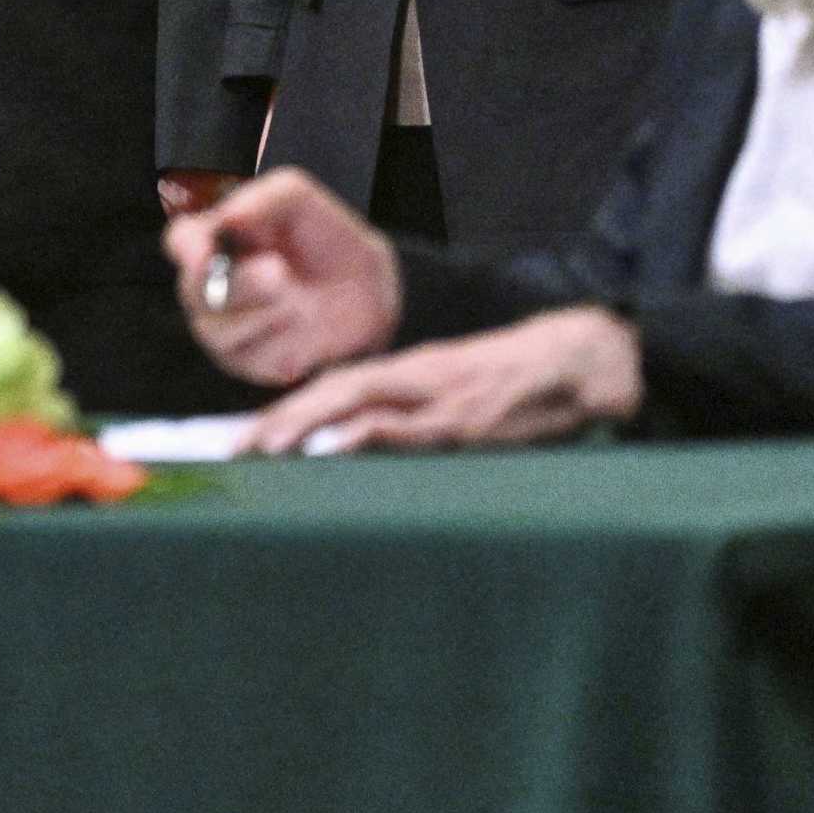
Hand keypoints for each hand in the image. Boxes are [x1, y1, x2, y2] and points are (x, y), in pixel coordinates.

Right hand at [163, 168, 399, 386]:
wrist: (369, 290)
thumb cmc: (325, 238)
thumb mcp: (300, 200)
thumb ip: (263, 198)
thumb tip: (227, 217)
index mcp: (213, 239)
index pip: (181, 242)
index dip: (189, 249)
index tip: (207, 252)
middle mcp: (209, 285)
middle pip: (196, 291)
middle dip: (239, 283)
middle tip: (278, 271)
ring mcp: (225, 328)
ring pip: (219, 331)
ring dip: (263, 314)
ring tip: (301, 301)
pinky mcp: (249, 364)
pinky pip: (253, 360)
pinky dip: (284, 344)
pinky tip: (306, 329)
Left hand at [248, 307, 642, 453]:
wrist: (579, 361)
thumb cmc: (516, 382)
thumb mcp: (454, 392)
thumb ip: (411, 416)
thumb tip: (362, 451)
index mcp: (407, 374)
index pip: (331, 388)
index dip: (287, 412)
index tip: (247, 438)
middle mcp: (412, 381)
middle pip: (329, 393)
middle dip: (279, 422)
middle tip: (235, 449)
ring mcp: (437, 402)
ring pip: (357, 407)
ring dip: (308, 427)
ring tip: (265, 449)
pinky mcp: (468, 423)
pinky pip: (409, 428)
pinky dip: (370, 433)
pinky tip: (338, 444)